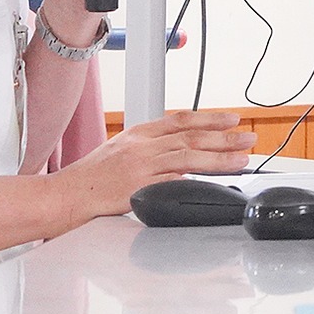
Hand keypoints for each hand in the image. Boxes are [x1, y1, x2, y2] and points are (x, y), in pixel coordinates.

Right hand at [51, 110, 256, 225]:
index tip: (231, 119)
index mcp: (138, 134)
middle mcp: (142, 146)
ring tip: (242, 157)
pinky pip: (171, 181)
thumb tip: (177, 152)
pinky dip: (193, 180)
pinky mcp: (138, 187)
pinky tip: (213, 181)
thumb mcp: (120, 151)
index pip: (180, 120)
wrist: (65, 194)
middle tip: (248, 136)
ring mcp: (141, 166)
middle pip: (190, 136)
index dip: (209, 119)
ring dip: (218, 157)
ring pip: (187, 156)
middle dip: (224, 137)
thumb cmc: (90, 178)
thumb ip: (149, 149)